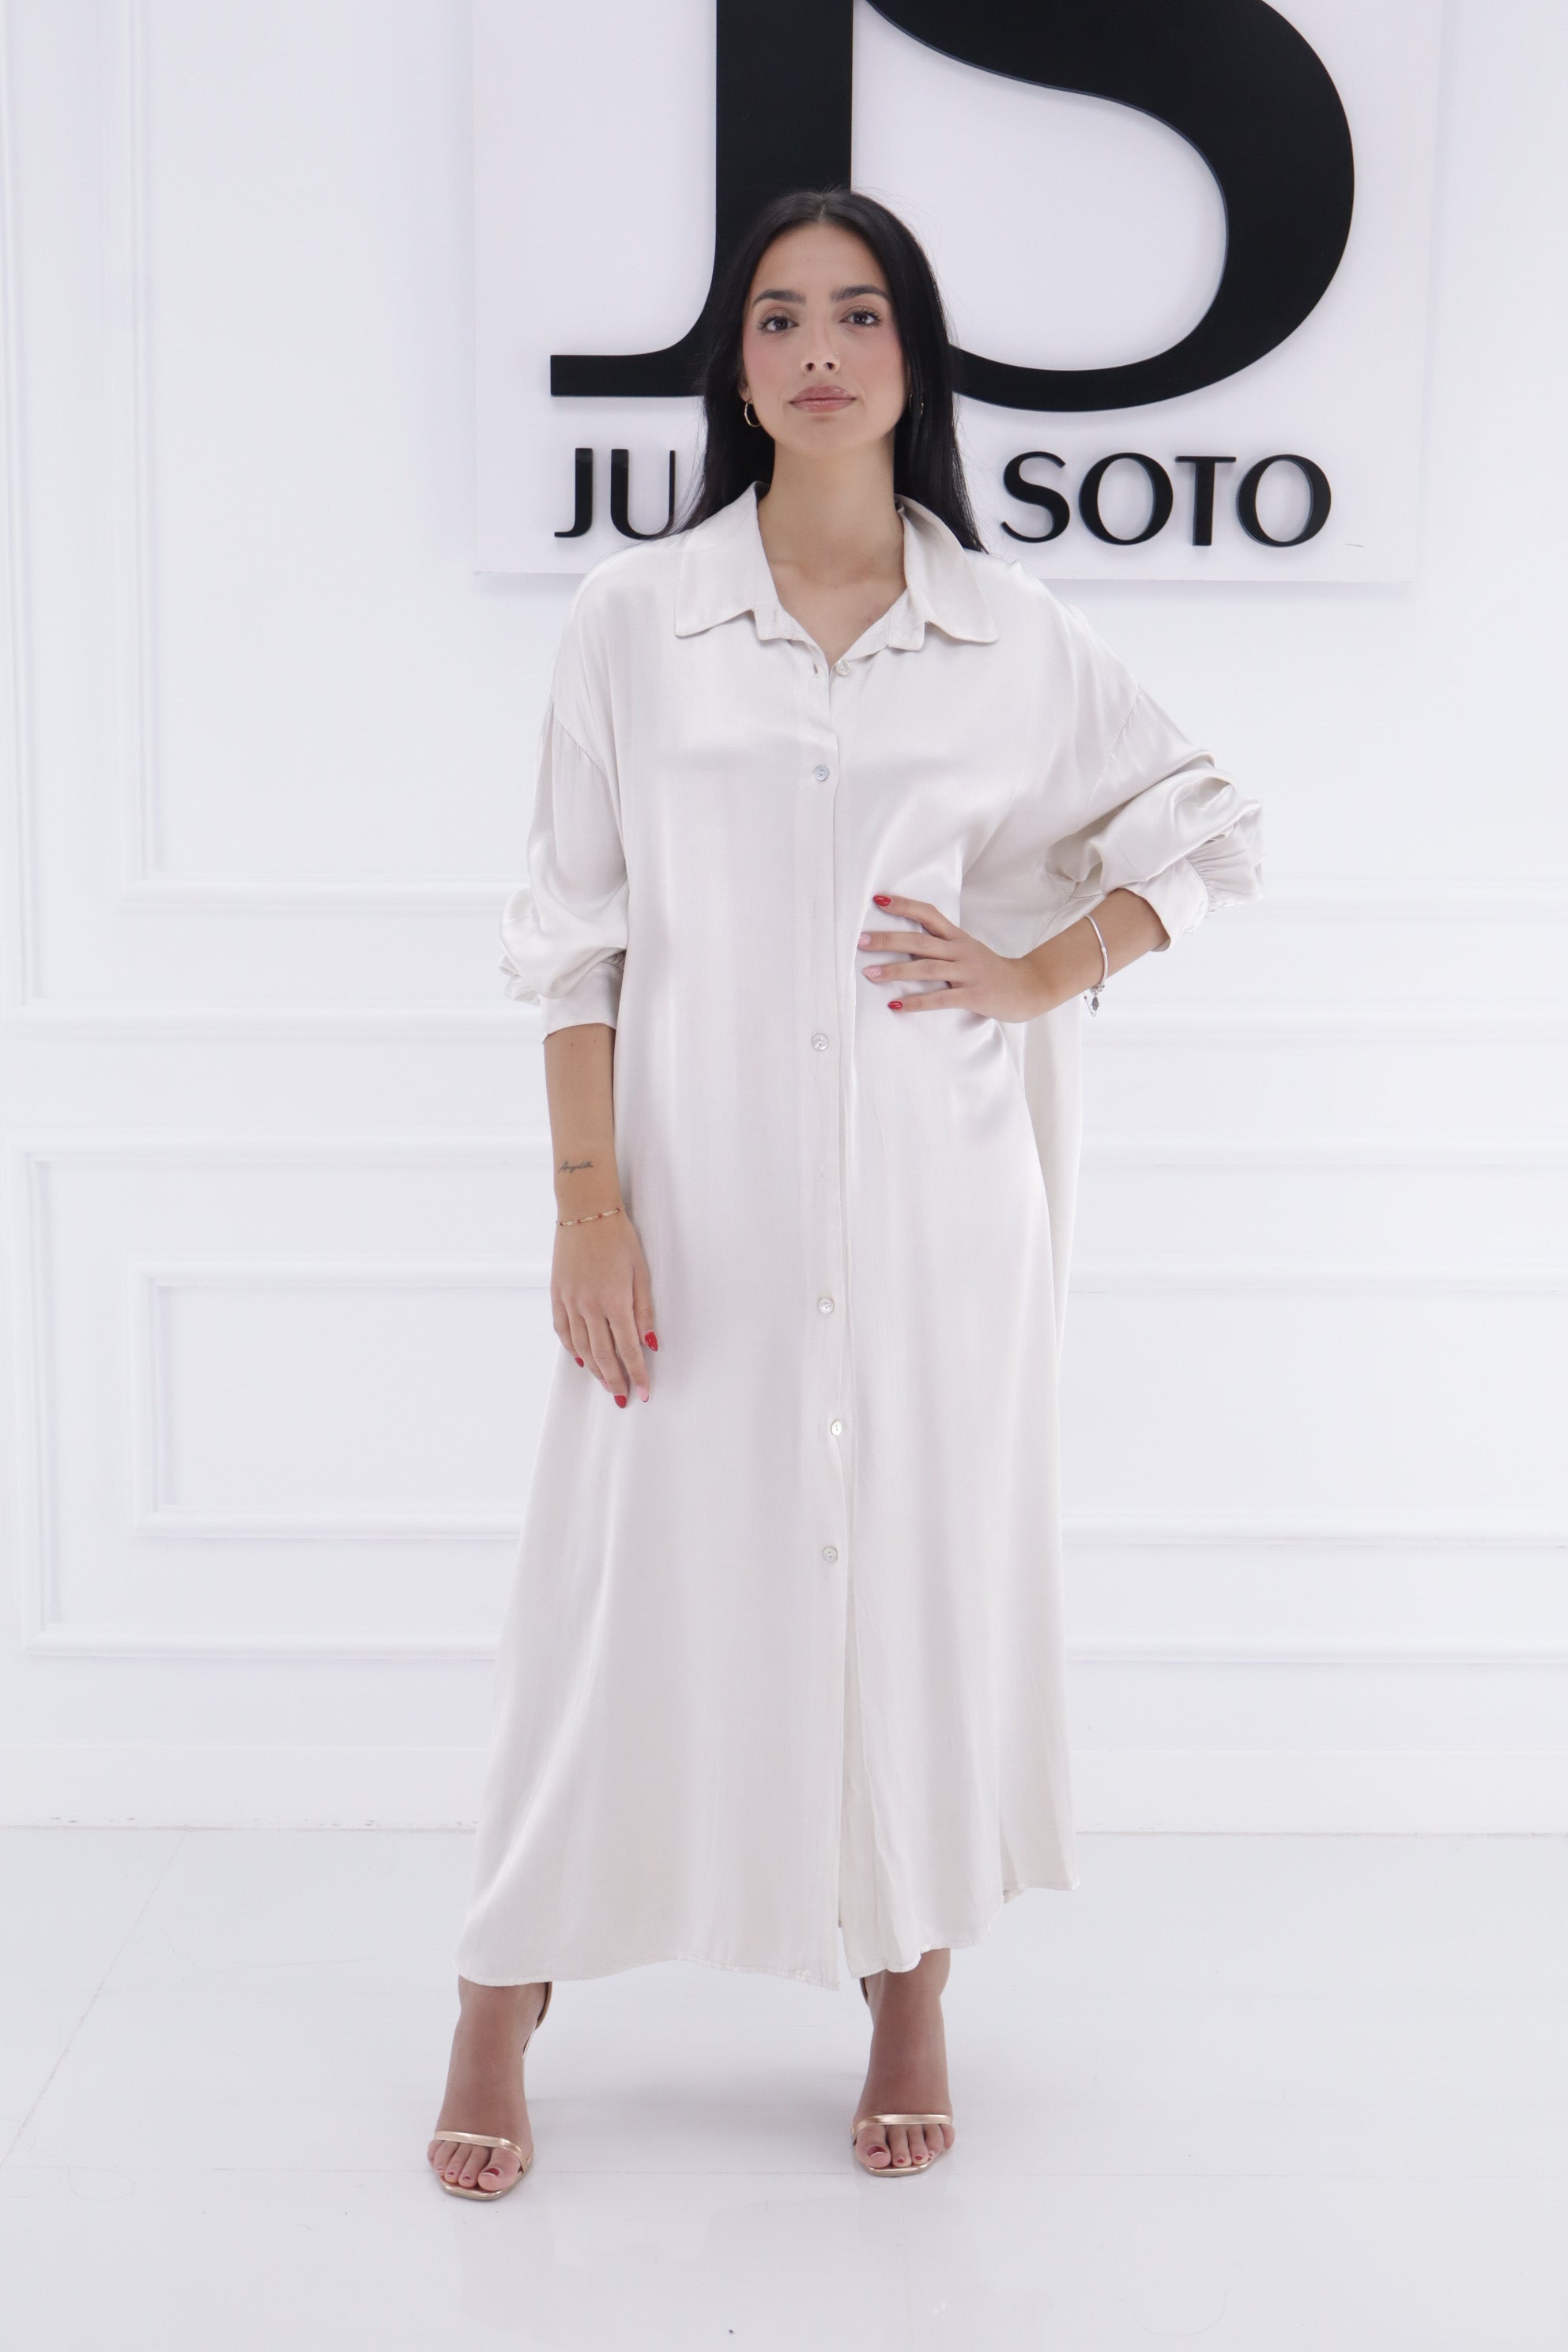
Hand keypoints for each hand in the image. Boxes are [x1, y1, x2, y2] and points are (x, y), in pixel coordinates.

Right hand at [551, 1210, 655, 1404]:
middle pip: (603, 1354)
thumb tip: (650, 1342)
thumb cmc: (618, 1238)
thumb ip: (644, 1310)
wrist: (586, 1212)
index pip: (629, 1348)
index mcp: (615, 1300)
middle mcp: (590, 1305)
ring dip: (594, 1370)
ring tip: (606, 1384)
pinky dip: (572, 1349)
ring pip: (581, 1347)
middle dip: (615, 1380)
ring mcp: (570, 1301)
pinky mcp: (557, 1294)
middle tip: (623, 1397)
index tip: (644, 1391)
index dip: (637, 1373)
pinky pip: (563, 1330)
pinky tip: (580, 1360)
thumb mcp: (641, 1272)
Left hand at [857, 895, 1046, 1022]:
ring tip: (869, 974)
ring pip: (926, 969)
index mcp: (958, 938)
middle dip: (888, 940)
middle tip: (860, 941)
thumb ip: (941, 946)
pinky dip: (915, 1002)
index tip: (878, 900)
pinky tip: (895, 1005)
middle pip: (919, 942)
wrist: (1029, 987)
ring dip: (895, 972)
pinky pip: (939, 999)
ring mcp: (967, 973)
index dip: (904, 906)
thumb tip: (904, 946)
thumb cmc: (991, 971)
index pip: (928, 914)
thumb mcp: (968, 951)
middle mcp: (961, 951)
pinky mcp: (973, 996)